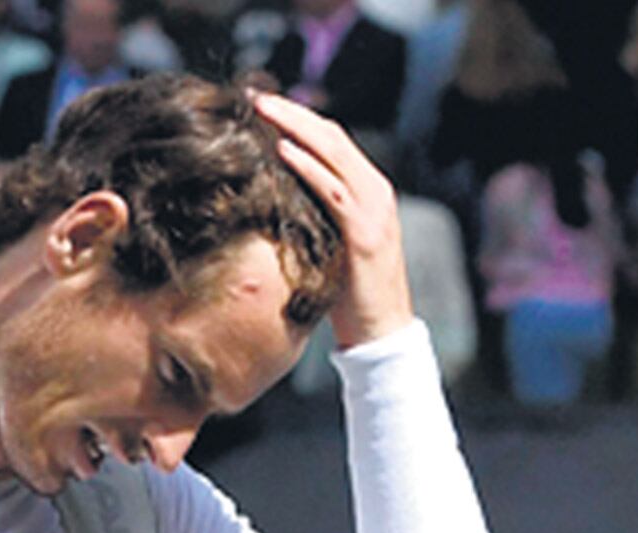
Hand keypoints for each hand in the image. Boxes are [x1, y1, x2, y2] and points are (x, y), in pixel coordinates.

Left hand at [246, 92, 411, 349]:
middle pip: (332, 135)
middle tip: (255, 95)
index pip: (333, 139)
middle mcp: (376, 191)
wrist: (383, 332)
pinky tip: (283, 150)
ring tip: (262, 110)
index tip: (263, 104)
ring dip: (295, 127)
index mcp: (370, 190)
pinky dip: (308, 166)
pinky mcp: (364, 233)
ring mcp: (373, 210)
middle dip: (292, 112)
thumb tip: (274, 191)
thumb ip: (316, 211)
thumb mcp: (333, 240)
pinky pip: (333, 190)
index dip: (299, 117)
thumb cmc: (350, 292)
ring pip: (333, 152)